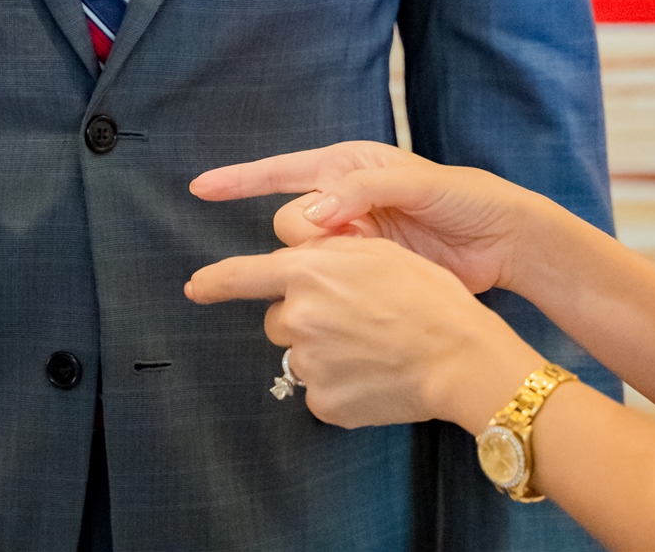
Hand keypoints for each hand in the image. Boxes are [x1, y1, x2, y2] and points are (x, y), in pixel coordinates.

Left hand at [186, 237, 540, 429]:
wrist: (460, 356)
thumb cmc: (428, 296)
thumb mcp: (378, 252)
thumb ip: (327, 254)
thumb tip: (295, 270)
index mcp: (308, 271)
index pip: (240, 276)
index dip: (213, 282)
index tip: (194, 288)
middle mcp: (298, 316)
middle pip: (278, 320)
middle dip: (304, 319)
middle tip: (351, 320)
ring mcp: (308, 363)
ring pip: (300, 356)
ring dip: (323, 352)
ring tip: (370, 349)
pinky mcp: (324, 402)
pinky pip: (319, 391)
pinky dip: (340, 386)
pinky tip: (373, 377)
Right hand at [192, 141, 552, 295]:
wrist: (503, 242)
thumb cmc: (465, 198)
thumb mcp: (417, 183)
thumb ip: (362, 192)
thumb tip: (310, 213)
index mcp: (349, 167)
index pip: (281, 172)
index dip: (239, 180)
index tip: (200, 188)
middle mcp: (343, 202)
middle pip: (290, 222)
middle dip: (305, 237)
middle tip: (350, 242)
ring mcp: (353, 240)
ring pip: (307, 258)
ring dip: (322, 266)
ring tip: (365, 263)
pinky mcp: (366, 273)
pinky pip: (329, 282)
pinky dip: (329, 288)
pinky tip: (347, 294)